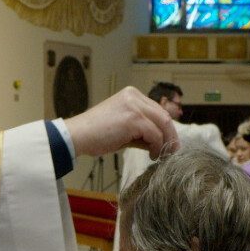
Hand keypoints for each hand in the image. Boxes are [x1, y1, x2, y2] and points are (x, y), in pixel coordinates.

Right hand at [64, 87, 179, 158]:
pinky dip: (157, 147)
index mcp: (131, 94)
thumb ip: (141, 130)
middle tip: (172, 151)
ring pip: (163, 124)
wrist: (77, 136)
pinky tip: (152, 155)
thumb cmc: (95, 135)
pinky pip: (155, 134)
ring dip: (166, 142)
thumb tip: (160, 142)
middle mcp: (134, 96)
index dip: (165, 128)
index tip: (168, 143)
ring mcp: (135, 106)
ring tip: (162, 155)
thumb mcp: (123, 128)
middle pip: (164, 116)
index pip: (157, 110)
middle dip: (170, 135)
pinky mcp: (134, 119)